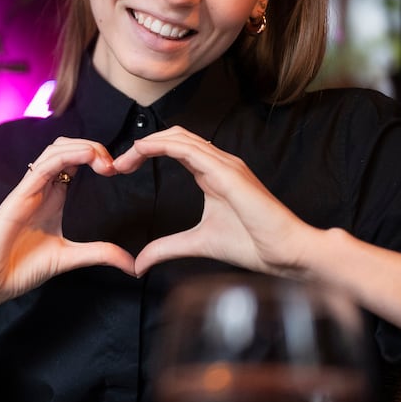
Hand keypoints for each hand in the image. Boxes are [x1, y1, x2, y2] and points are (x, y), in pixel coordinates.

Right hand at [0, 138, 136, 310]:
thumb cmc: (19, 269)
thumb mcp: (69, 259)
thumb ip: (99, 254)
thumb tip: (133, 265)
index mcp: (51, 198)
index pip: (72, 162)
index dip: (95, 157)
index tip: (116, 171)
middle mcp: (40, 189)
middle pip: (64, 148)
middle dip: (92, 147)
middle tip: (113, 165)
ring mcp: (27, 191)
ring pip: (54, 151)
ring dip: (82, 147)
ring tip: (103, 160)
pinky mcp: (17, 199)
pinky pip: (40, 168)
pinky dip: (65, 157)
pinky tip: (87, 158)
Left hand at [112, 126, 315, 276]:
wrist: (285, 253)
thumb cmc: (252, 245)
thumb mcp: (196, 244)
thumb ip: (166, 248)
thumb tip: (138, 264)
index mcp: (212, 174)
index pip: (173, 148)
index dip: (144, 152)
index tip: (120, 169)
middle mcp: (219, 163)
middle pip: (173, 137)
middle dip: (140, 146)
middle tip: (114, 166)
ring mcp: (225, 164)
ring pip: (179, 137)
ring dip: (146, 144)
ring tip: (122, 161)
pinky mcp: (229, 173)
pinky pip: (191, 150)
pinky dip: (163, 146)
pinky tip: (142, 152)